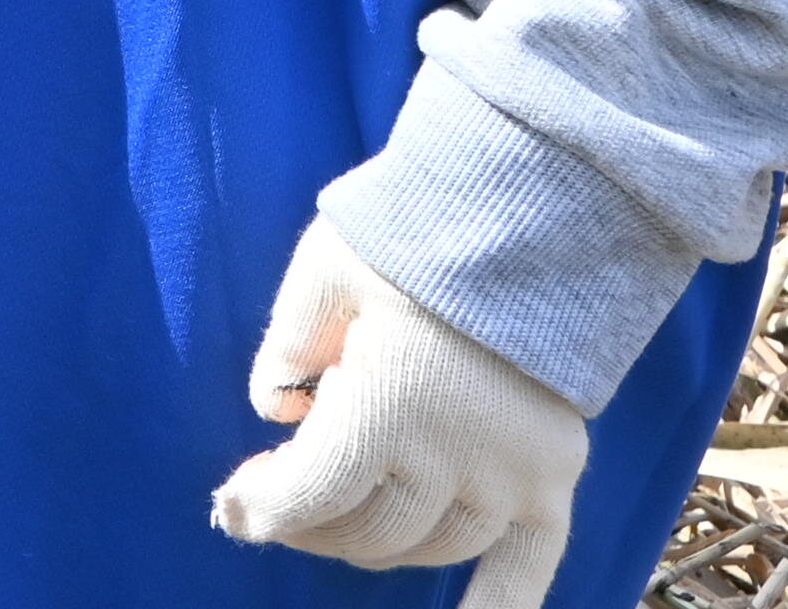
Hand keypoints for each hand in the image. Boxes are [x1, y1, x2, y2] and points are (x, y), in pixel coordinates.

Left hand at [211, 222, 586, 608]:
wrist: (537, 215)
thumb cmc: (415, 235)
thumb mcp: (324, 268)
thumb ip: (287, 343)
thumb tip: (274, 409)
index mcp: (390, 405)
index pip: (311, 494)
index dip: (262, 508)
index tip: (233, 505)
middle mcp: (455, 456)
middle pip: (364, 530)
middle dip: (311, 518)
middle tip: (283, 487)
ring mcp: (511, 477)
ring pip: (426, 549)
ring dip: (376, 540)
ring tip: (347, 505)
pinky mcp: (554, 481)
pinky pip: (526, 573)